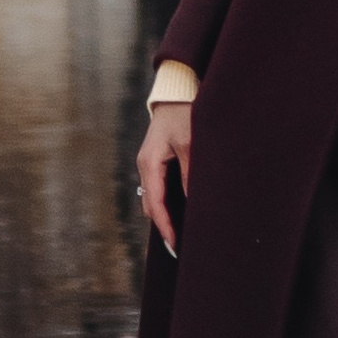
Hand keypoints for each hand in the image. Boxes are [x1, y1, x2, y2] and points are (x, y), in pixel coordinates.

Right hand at [138, 98, 192, 254]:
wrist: (176, 90)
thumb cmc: (183, 113)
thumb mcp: (190, 143)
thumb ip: (189, 173)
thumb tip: (192, 202)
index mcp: (149, 163)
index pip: (156, 204)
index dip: (166, 226)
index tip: (175, 245)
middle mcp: (145, 165)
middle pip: (151, 205)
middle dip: (164, 226)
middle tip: (180, 247)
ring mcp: (149, 163)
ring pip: (153, 198)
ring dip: (164, 215)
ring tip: (180, 233)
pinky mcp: (157, 160)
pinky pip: (158, 188)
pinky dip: (166, 202)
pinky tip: (179, 210)